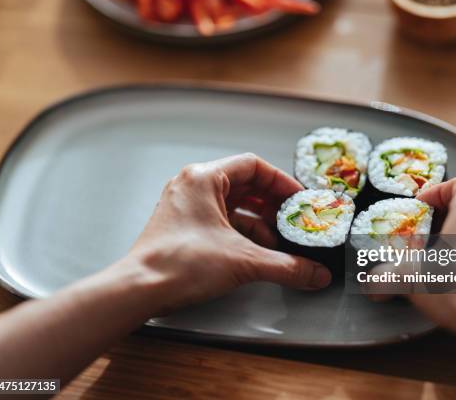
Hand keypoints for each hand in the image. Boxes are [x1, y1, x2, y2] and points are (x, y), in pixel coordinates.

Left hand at [116, 153, 331, 313]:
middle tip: (292, 219)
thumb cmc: (177, 263)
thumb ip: (286, 266)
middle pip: (243, 184)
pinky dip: (240, 233)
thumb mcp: (243, 261)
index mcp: (203, 178)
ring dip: (258, 221)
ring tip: (278, 241)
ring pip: (231, 205)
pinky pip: (219, 221)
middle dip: (271, 204)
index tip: (298, 198)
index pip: (253, 166)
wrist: (139, 290)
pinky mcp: (182, 227)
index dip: (281, 182)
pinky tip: (256, 251)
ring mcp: (184, 207)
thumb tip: (316, 273)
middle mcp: (191, 186)